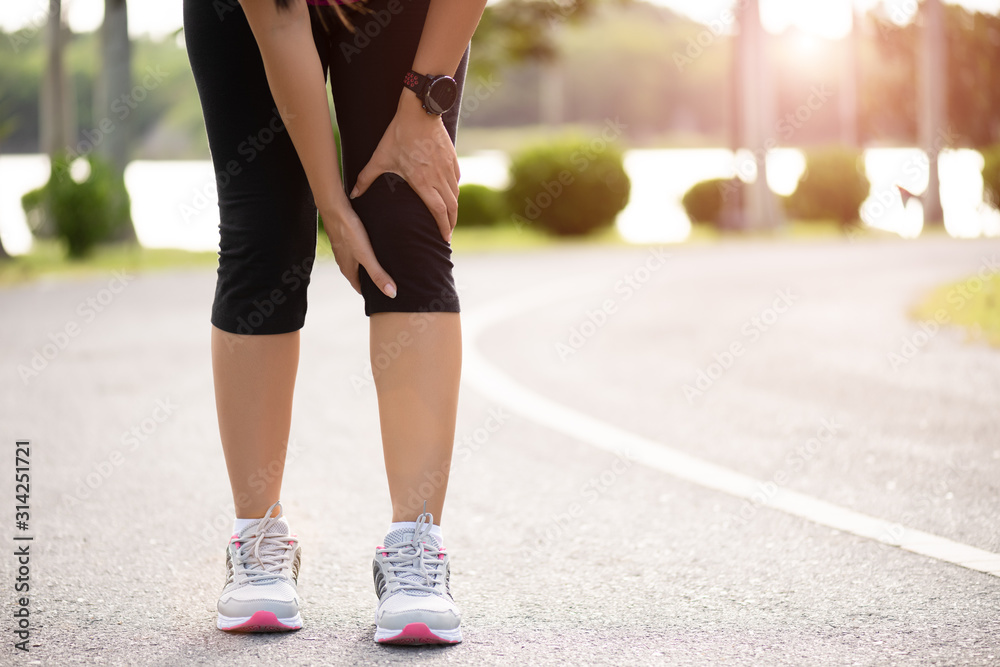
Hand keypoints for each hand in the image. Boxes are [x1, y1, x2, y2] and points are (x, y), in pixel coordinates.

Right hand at [320, 201, 396, 298]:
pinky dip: (365, 253)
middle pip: (359, 276)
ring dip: (369, 266)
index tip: (384, 297)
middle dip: (371, 281)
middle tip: (388, 282)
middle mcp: (343, 261)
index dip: (371, 294)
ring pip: (357, 263)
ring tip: (384, 266)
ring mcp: (343, 249)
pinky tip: (374, 247)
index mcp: (347, 270)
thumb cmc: (349, 231)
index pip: (360, 288)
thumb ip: (378, 274)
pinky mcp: (345, 237)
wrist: (334, 208)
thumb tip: (391, 294)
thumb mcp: (366, 256)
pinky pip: (356, 250)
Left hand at [350, 92, 459, 241]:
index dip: (442, 226)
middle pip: (451, 207)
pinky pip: (456, 180)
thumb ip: (366, 178)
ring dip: (454, 209)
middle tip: (447, 234)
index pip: (438, 211)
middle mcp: (438, 177)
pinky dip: (454, 191)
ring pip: (455, 195)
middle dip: (451, 223)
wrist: (420, 112)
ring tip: (449, 218)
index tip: (444, 238)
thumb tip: (353, 194)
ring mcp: (447, 168)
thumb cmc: (399, 135)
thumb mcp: (380, 158)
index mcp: (422, 181)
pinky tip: (450, 194)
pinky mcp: (452, 158)